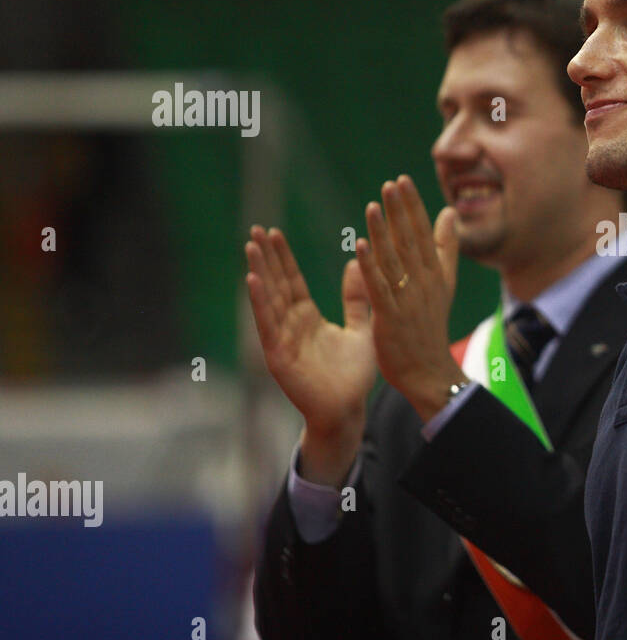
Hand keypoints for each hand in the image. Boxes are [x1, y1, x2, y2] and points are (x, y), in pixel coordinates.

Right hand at [244, 226, 375, 483]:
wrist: (348, 409)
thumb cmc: (354, 375)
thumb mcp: (361, 330)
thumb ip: (357, 300)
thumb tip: (356, 263)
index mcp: (307, 318)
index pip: (291, 281)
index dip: (283, 257)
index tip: (274, 232)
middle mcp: (291, 325)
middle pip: (276, 285)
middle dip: (266, 258)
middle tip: (255, 230)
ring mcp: (282, 340)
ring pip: (268, 300)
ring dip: (259, 272)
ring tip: (251, 247)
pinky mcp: (278, 355)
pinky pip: (267, 324)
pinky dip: (259, 302)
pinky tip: (253, 280)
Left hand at [354, 174, 466, 421]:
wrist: (429, 371)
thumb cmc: (430, 327)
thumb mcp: (444, 283)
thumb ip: (445, 248)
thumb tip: (448, 213)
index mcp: (435, 273)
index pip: (423, 233)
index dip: (412, 207)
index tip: (402, 181)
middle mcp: (424, 282)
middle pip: (410, 241)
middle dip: (400, 211)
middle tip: (390, 184)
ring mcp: (408, 299)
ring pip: (394, 260)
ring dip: (383, 233)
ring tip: (373, 205)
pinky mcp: (391, 316)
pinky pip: (379, 287)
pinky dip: (370, 266)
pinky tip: (360, 246)